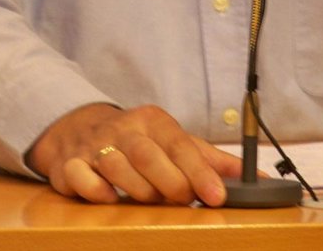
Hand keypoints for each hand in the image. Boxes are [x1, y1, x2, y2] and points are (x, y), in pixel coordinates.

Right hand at [24, 102, 242, 205]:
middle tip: (184, 201)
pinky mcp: (70, 164)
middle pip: (148, 155)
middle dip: (170, 182)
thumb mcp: (174, 142)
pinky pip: (79, 175)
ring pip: (117, 166)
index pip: (180, 144)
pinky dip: (94, 188)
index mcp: (153, 121)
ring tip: (150, 200)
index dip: (199, 172)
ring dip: (138, 189)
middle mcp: (124, 129)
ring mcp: (95, 146)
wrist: (81, 129)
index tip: (217, 196)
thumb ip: (210, 159)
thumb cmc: (138, 141)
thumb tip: (252, 174)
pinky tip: (109, 197)